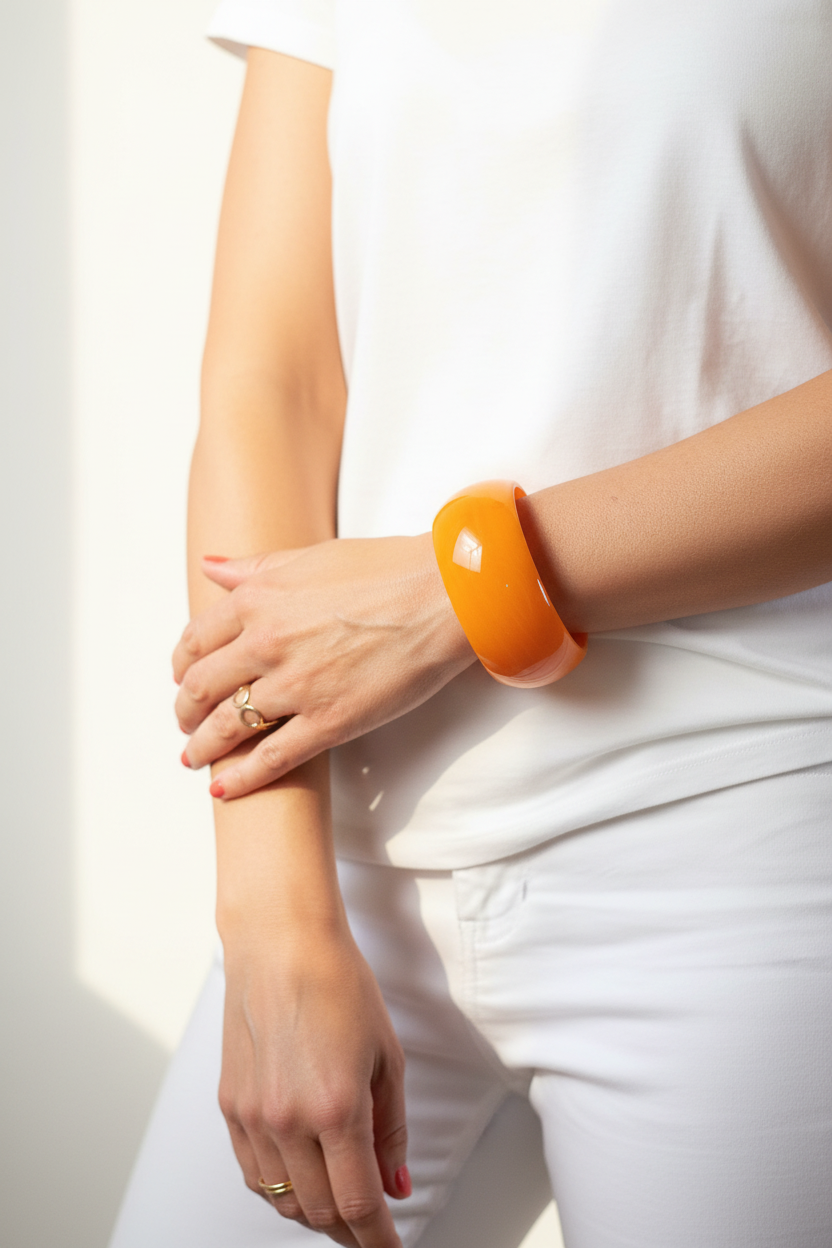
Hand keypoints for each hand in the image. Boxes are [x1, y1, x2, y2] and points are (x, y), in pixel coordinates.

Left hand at [174, 533, 472, 798]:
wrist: (443, 596)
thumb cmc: (386, 569)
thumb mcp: (309, 556)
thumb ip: (255, 568)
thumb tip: (211, 567)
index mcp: (258, 600)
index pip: (196, 639)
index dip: (183, 666)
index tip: (184, 678)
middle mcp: (266, 643)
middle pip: (202, 687)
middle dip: (186, 711)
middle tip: (186, 723)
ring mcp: (296, 686)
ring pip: (227, 727)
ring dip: (202, 748)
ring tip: (196, 759)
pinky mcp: (329, 721)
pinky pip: (271, 759)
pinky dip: (241, 779)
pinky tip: (224, 790)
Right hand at [220, 919, 408, 1246]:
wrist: (280, 942)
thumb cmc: (339, 984)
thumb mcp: (387, 1056)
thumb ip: (391, 1128)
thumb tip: (397, 1183)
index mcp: (336, 1108)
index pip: (359, 1204)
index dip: (379, 1240)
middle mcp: (288, 1120)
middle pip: (321, 1211)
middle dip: (352, 1229)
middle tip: (373, 1227)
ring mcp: (253, 1116)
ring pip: (283, 1200)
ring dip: (315, 1211)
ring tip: (340, 1202)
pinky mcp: (229, 1105)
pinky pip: (254, 1173)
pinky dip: (279, 1189)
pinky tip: (300, 1178)